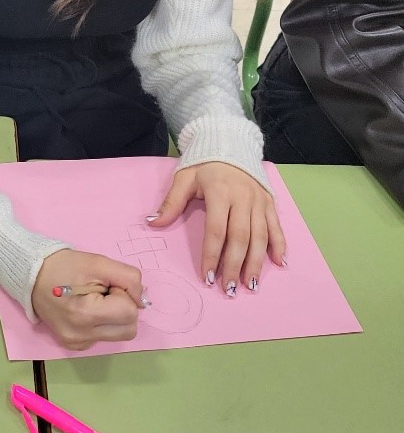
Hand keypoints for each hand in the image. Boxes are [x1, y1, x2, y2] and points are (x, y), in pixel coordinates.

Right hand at [31, 249, 146, 350]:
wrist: (30, 275)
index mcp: (85, 314)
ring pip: (120, 335)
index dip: (123, 294)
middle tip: (103, 291)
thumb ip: (129, 278)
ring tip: (94, 300)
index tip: (105, 284)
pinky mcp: (74, 345)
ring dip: (114, 316)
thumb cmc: (64, 266)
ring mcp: (77, 343)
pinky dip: (102, 323)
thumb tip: (141, 300)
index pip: (130, 312)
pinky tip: (85, 309)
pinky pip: (104, 337)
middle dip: (122, 307)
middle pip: (129, 328)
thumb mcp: (98, 262)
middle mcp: (81, 335)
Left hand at [147, 162, 285, 295]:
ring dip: (257, 263)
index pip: (217, 231)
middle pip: (241, 238)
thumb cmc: (203, 163)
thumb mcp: (184, 178)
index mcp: (220, 193)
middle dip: (235, 266)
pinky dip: (280, 245)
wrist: (229, 143)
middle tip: (230, 289)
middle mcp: (243, 199)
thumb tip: (152, 223)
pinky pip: (276, 226)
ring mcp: (259, 201)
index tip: (207, 277)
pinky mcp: (270, 202)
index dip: (212, 256)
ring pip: (261, 237)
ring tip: (250, 285)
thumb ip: (170, 202)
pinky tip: (279, 263)